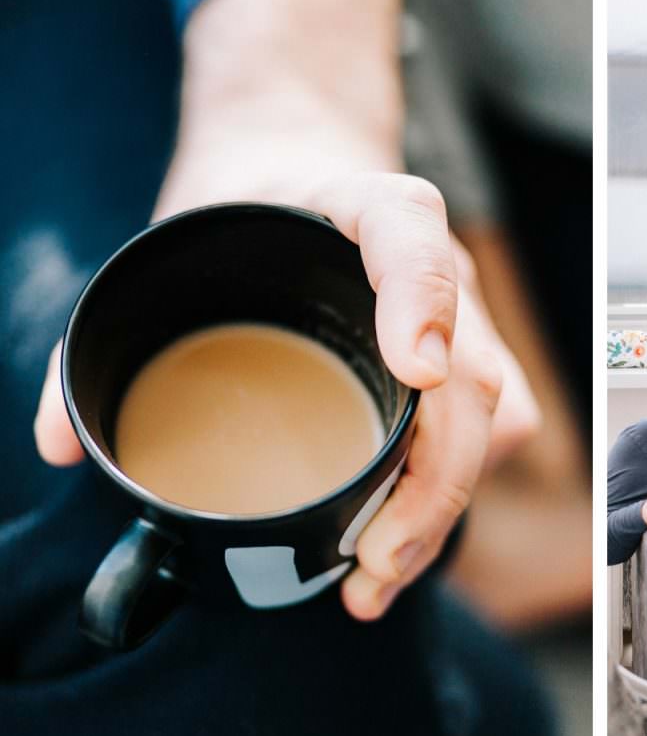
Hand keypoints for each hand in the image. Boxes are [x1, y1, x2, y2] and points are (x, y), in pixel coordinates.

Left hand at [33, 172, 540, 620]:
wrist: (300, 158)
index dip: (423, 297)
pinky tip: (401, 541)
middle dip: (432, 482)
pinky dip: (455, 494)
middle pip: (470, 369)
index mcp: (359, 203)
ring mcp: (461, 310)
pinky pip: (497, 429)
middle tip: (371, 563)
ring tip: (377, 577)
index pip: (407, 227)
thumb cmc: (238, 205)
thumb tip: (61, 446)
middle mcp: (427, 261)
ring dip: (444, 507)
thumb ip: (99, 325)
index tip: (414, 367)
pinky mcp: (469, 353)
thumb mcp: (168, 233)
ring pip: (493, 412)